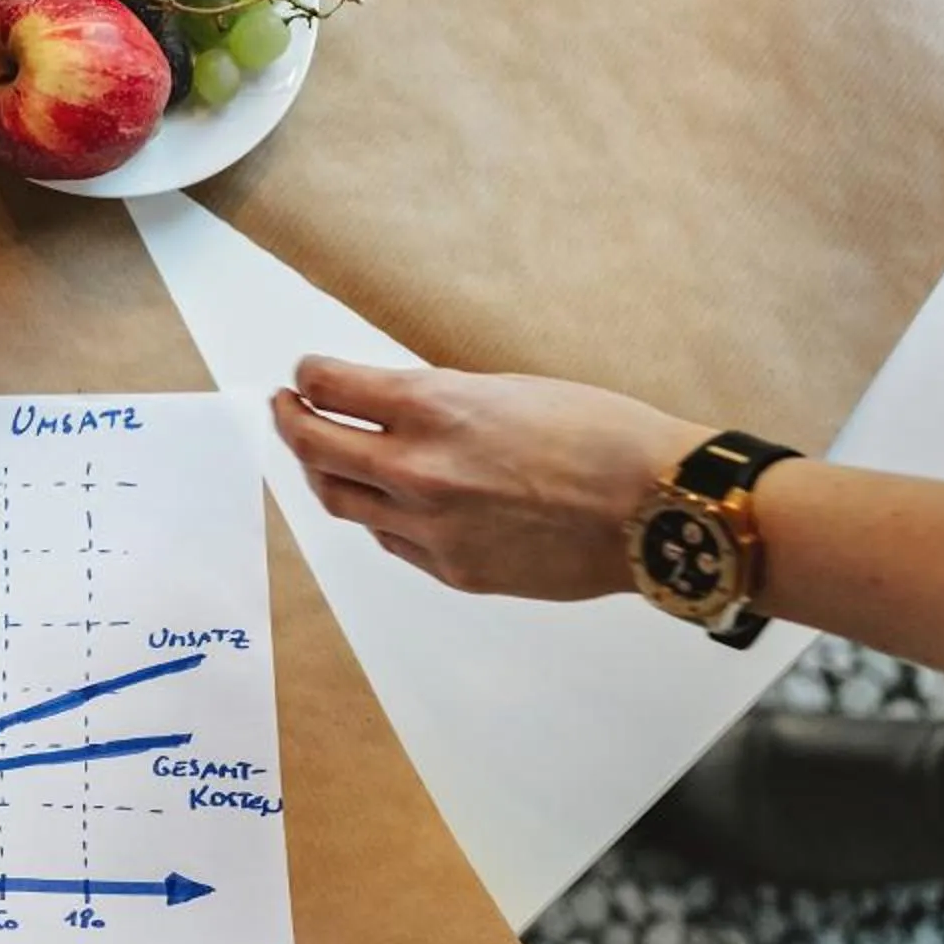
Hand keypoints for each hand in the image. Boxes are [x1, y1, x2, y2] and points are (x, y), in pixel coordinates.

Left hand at [268, 357, 713, 601]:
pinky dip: (379, 516)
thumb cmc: (602, 435)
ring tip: (323, 454)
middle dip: (290, 420)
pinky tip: (387, 501)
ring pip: (341, 500)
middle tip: (285, 407)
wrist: (658, 508)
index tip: (305, 373)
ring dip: (325, 471)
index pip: (329, 386)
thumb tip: (387, 406)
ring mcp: (432, 527)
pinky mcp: (454, 570)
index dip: (308, 376)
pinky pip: (390, 541)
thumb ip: (436, 401)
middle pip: (313, 446)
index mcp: (434, 408)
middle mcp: (418, 469)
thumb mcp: (506, 389)